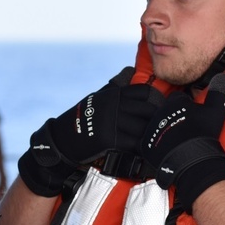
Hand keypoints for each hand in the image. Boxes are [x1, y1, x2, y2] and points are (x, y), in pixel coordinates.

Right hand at [17, 67, 162, 195]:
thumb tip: (130, 71)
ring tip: (156, 143)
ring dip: (151, 137)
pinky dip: (142, 149)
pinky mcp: (110, 139)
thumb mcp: (98, 97)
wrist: (62, 139)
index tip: (159, 112)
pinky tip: (144, 152)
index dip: (154, 101)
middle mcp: (114, 105)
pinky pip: (134, 144)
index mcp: (113, 94)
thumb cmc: (82, 118)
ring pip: (144, 129)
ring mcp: (112, 122)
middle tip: (162, 130)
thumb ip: (115, 87)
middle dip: (157, 121)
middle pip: (149, 111)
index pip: (144, 92)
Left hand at [139, 73, 224, 208]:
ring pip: (157, 125)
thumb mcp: (216, 110)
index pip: (178, 98)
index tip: (192, 114)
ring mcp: (151, 128)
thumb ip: (218, 92)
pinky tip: (166, 150)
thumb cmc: (204, 133)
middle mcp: (159, 112)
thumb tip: (223, 77)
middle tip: (184, 128)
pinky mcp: (145, 145)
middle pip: (166, 111)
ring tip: (175, 141)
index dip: (185, 105)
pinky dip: (157, 145)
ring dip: (164, 130)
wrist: (190, 159)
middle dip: (172, 116)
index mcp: (175, 102)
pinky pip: (149, 142)